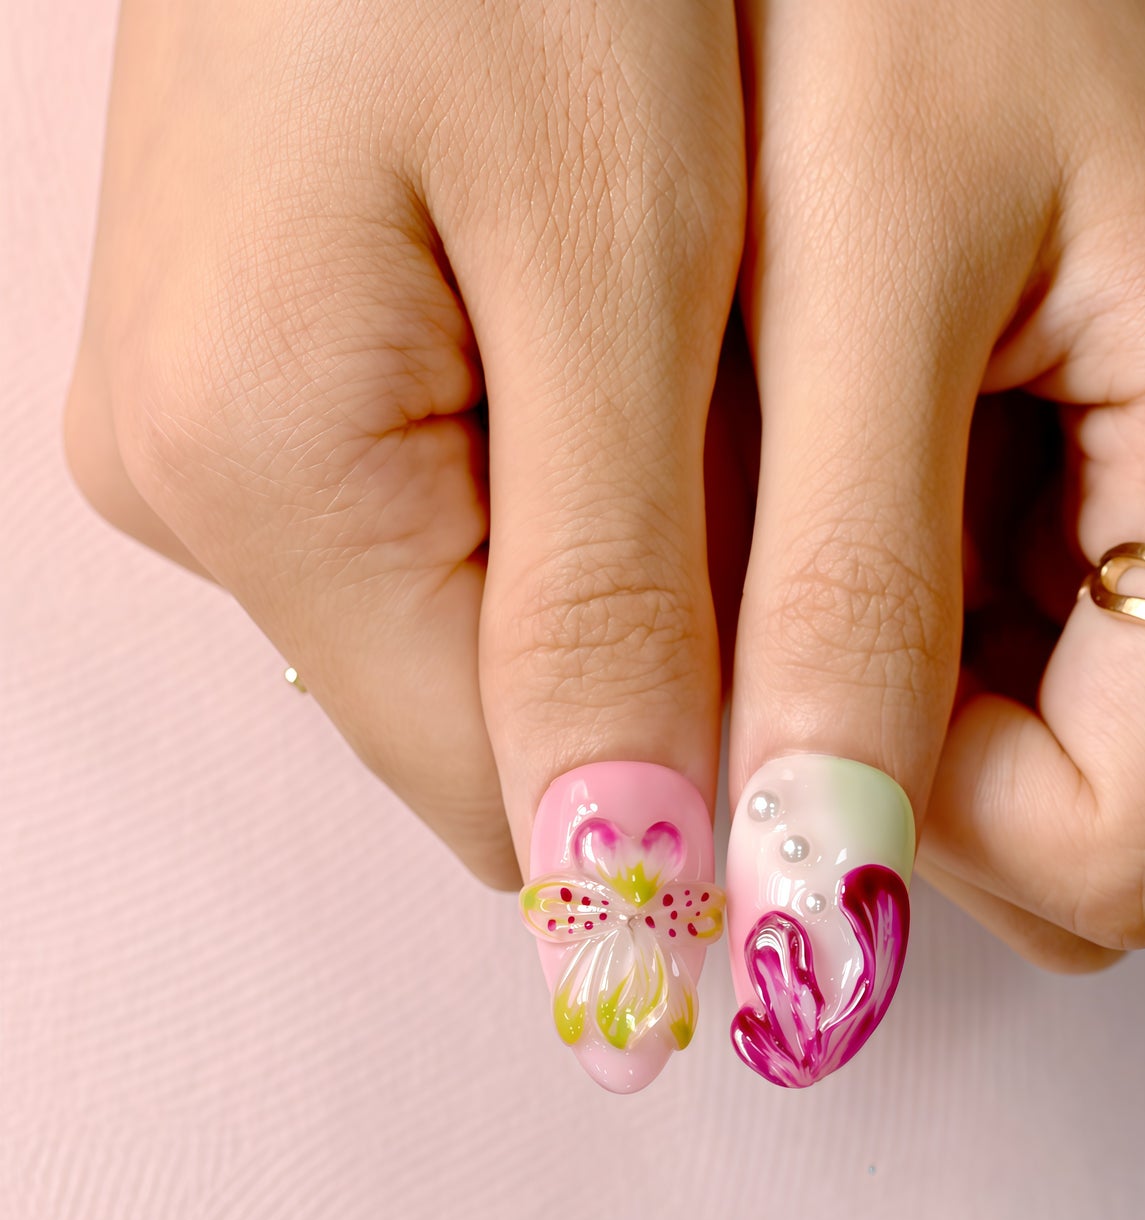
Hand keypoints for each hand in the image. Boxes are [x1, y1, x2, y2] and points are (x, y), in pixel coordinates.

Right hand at [65, 0, 746, 885]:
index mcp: (261, 466)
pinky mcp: (253, 389)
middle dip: (640, 677)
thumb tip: (612, 877)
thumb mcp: (614, 270)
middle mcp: (192, 483)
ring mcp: (207, 437)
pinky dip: (553, 513)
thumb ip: (609, 600)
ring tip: (697, 424)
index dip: (663, 808)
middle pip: (473, 724)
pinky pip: (429, 534)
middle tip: (769, 521)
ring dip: (605, 593)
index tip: (805, 741)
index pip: (493, 790)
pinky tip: (615, 389)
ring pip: (460, 636)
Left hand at [731, 0, 1144, 971]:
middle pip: (1074, 823)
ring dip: (857, 686)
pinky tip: (799, 486)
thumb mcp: (859, 274)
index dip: (930, 821)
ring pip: (1010, 753)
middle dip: (886, 756)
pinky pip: (970, 655)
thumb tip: (824, 869)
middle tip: (765, 585)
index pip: (1119, 847)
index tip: (783, 700)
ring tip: (776, 502)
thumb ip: (846, 588)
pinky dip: (856, 620)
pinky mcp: (1085, 487)